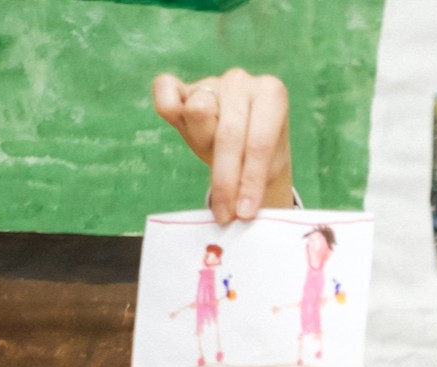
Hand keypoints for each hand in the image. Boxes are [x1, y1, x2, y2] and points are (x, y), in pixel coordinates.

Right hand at [152, 69, 293, 222]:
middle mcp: (241, 82)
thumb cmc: (260, 158)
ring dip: (203, 144)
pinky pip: (165, 88)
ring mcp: (211, 81)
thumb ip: (257, 172)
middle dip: (226, 181)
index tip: (245, 214)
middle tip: (226, 216)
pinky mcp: (182, 87)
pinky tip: (174, 118)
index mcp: (271, 94)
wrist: (244, 143)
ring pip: (198, 113)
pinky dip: (166, 103)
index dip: (250, 182)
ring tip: (211, 158)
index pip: (259, 144)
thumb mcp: (268, 167)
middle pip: (228, 134)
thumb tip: (239, 208)